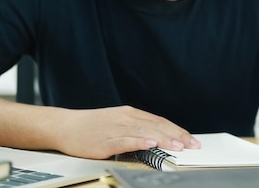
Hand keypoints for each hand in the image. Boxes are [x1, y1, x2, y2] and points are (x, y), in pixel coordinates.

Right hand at [52, 105, 200, 159]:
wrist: (65, 126)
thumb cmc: (92, 127)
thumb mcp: (118, 124)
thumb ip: (137, 129)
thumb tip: (158, 138)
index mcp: (131, 114)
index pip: (160, 121)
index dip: (178, 130)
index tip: (192, 140)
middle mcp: (126, 118)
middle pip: (157, 125)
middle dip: (177, 135)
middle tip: (193, 145)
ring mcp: (116, 128)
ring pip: (145, 132)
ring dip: (164, 138)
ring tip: (179, 145)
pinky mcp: (105, 140)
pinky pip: (125, 140)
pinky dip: (139, 140)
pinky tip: (150, 142)